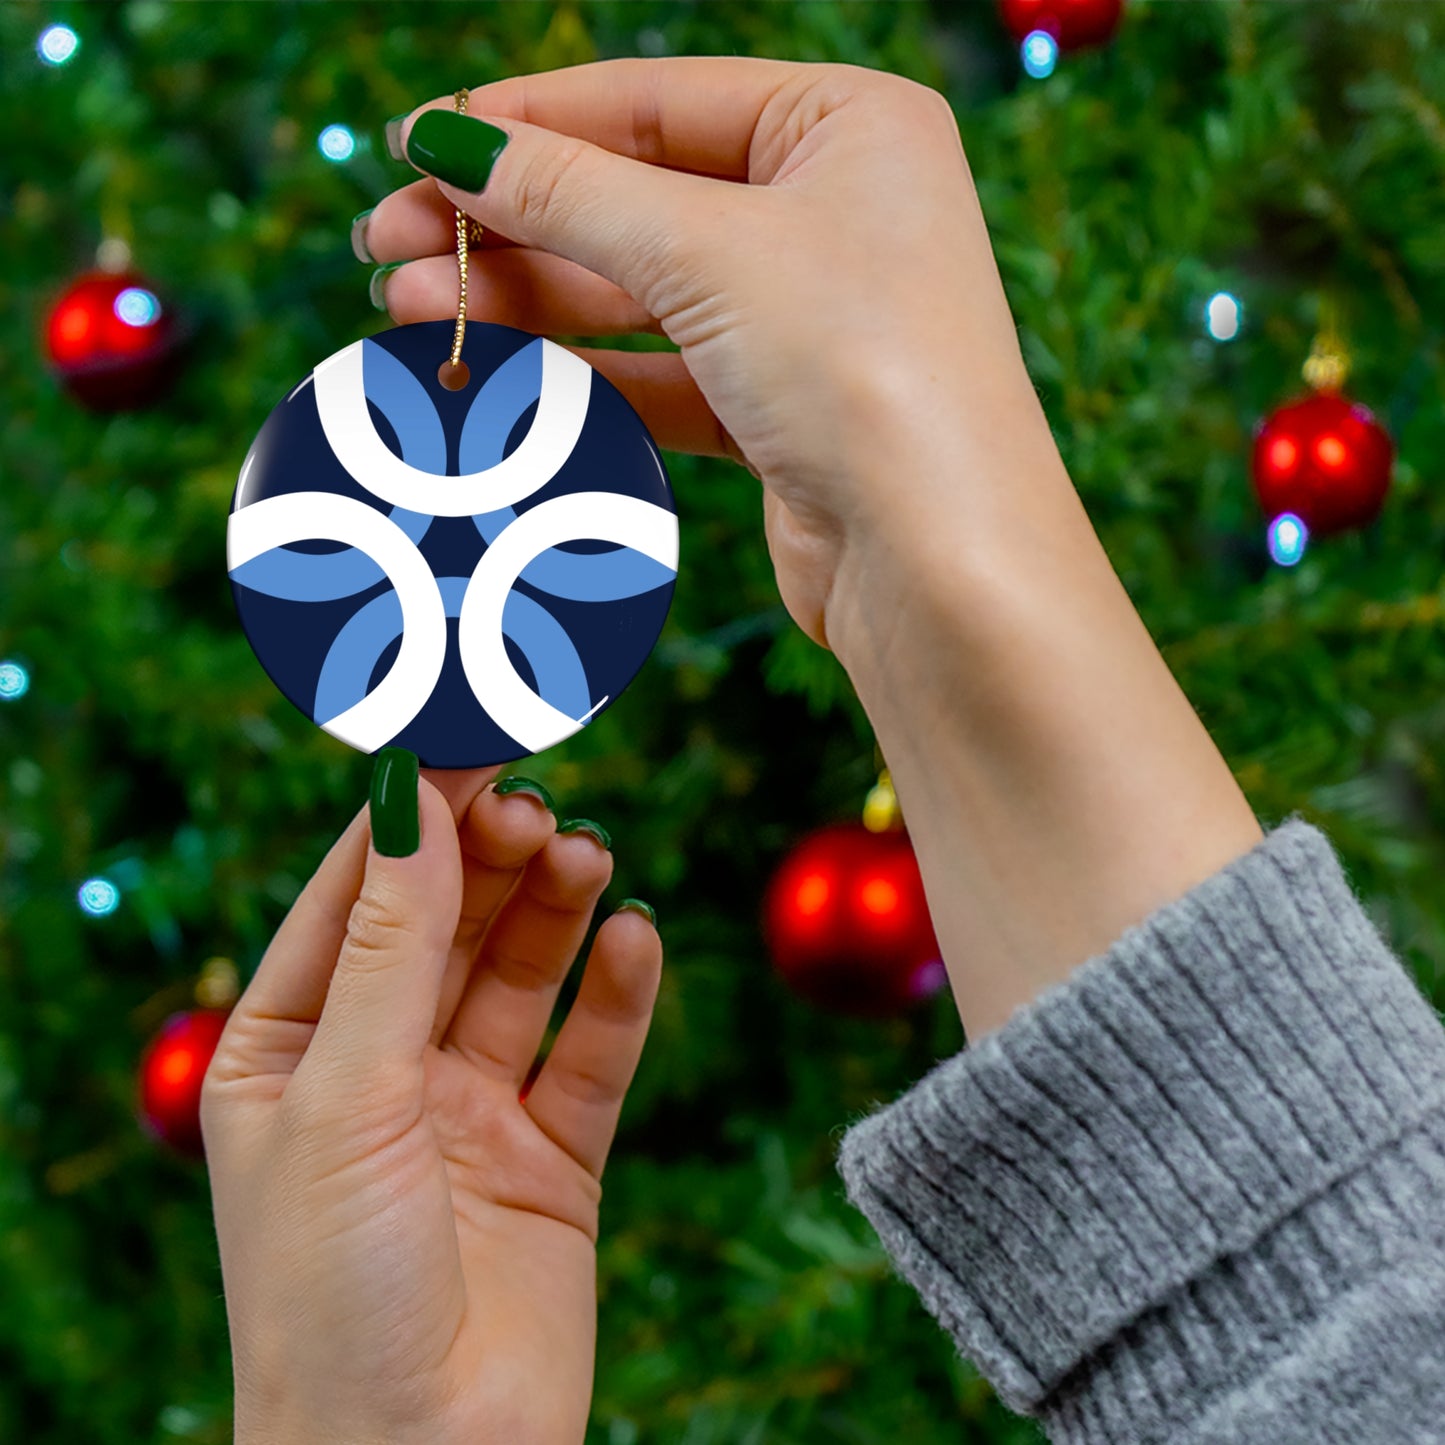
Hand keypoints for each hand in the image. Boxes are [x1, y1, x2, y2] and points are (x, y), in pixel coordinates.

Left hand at [201, 766, 661, 1444]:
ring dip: (554, 909)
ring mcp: (469, 1112)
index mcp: (290, 1050)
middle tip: (537, 803)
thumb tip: (414, 798)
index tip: (468, 732)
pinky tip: (635, 940)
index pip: (355, 895)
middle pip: (446, 922)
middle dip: (489, 857)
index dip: (412, 813)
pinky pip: (591, 1054)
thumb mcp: (346, 1096)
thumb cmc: (332, 1294)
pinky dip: (618, 994)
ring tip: (586, 856)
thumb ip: (392, 945)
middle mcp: (380, 1070)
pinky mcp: (552, 1159)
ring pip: (521, 974)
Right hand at [360, 56, 1054, 661]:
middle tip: (385, 243)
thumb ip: (570, 192)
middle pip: (636, 197)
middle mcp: (835, 211)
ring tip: (407, 309)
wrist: (939, 564)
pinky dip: (578, 372)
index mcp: (849, 125)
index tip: (415, 142)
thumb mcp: (706, 251)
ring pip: (639, 291)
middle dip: (508, 221)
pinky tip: (491, 371)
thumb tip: (448, 140)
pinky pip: (660, 372)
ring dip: (525, 300)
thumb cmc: (862, 371)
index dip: (527, 121)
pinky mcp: (782, 410)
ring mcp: (809, 316)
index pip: (655, 100)